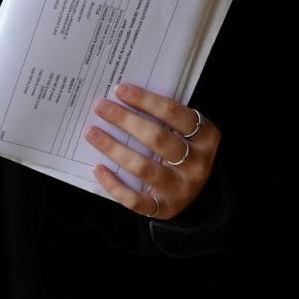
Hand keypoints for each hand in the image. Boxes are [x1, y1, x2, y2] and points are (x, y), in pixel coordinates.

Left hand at [83, 83, 219, 221]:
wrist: (196, 194)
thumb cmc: (183, 151)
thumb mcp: (186, 132)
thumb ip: (165, 117)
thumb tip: (122, 97)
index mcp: (206, 137)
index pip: (173, 113)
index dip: (144, 100)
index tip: (119, 90)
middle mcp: (197, 164)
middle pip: (157, 138)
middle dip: (125, 120)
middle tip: (100, 106)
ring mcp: (181, 189)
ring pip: (142, 167)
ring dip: (113, 148)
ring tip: (91, 132)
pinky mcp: (165, 209)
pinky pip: (135, 199)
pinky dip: (113, 184)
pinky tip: (98, 168)